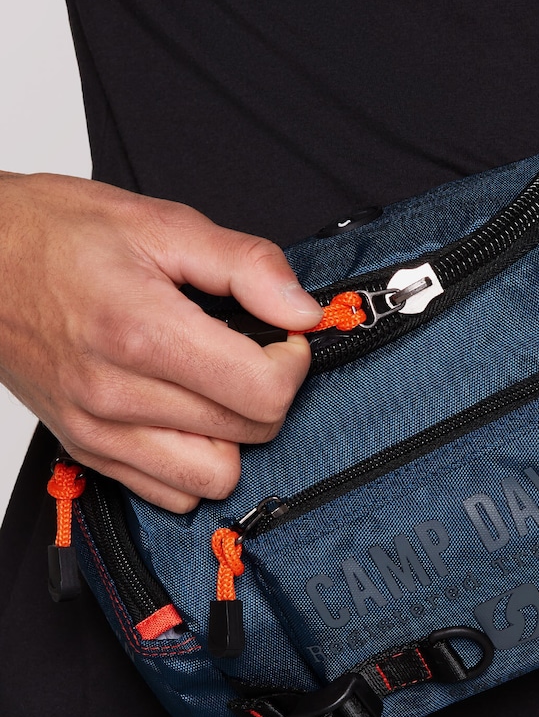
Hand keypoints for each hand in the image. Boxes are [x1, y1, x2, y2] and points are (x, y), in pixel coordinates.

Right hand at [0, 172, 321, 510]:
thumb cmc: (57, 233)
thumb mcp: (161, 224)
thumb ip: (246, 265)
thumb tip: (303, 310)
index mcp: (141, 331)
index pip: (262, 391)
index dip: (292, 362)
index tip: (282, 335)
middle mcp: (115, 393)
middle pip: (249, 434)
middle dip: (269, 390)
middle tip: (250, 348)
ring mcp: (97, 430)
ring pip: (214, 477)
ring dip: (234, 434)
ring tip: (218, 384)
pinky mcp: (85, 449)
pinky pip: (169, 492)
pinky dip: (192, 461)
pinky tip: (186, 412)